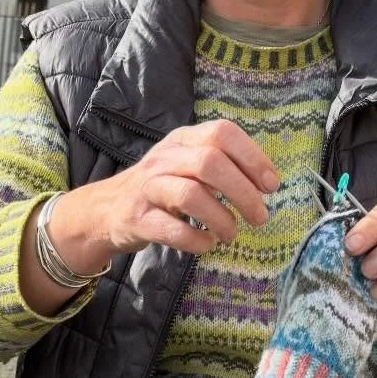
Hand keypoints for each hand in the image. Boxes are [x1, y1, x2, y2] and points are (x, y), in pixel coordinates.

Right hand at [48, 119, 279, 267]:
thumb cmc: (160, 188)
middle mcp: (165, 158)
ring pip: (191, 195)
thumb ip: (221, 165)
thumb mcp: (186, 164)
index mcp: (182, 139)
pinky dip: (197, 241)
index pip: (222, 133)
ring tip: (231, 235)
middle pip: (210, 163)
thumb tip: (267, 181)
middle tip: (260, 217)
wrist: (105, 209)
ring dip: (221, 220)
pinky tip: (206, 244)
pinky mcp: (137, 218)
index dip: (252, 158)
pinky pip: (172, 230)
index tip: (271, 185)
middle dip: (243, 192)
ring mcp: (148, 187)